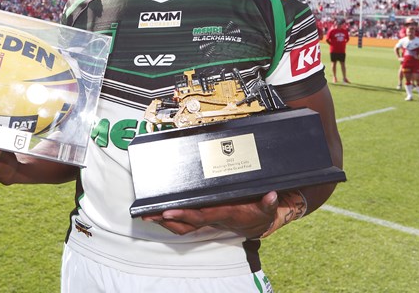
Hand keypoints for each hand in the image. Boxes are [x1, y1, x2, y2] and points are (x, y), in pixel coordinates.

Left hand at [141, 191, 294, 238]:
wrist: (258, 223)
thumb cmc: (258, 213)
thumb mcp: (266, 208)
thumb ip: (268, 202)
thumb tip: (271, 195)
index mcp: (223, 214)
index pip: (200, 215)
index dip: (183, 214)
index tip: (168, 211)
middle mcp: (212, 218)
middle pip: (184, 223)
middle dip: (166, 220)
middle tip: (147, 215)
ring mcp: (207, 218)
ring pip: (182, 224)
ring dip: (165, 220)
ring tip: (147, 214)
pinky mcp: (204, 216)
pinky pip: (185, 221)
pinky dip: (171, 218)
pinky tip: (160, 213)